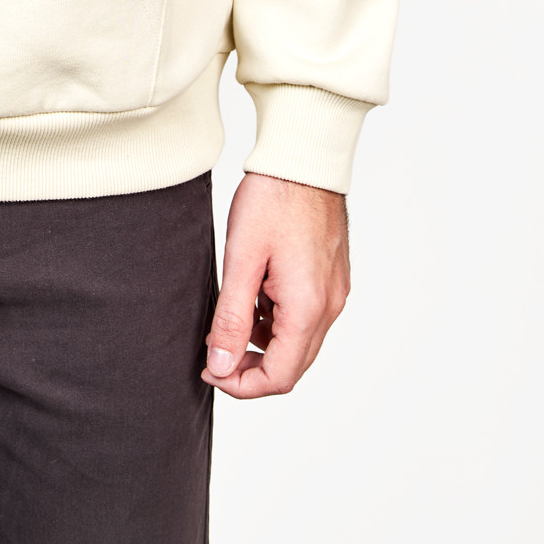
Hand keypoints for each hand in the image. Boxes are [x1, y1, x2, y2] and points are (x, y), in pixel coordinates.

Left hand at [202, 170, 349, 399]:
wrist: (303, 158)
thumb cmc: (272, 199)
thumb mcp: (241, 260)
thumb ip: (232, 319)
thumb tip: (221, 367)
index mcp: (308, 308)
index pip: (279, 377)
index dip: (241, 385)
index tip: (209, 371)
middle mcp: (330, 307)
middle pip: (292, 366)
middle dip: (251, 370)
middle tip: (214, 356)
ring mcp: (334, 292)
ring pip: (299, 343)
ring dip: (264, 344)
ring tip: (231, 317)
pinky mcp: (331, 278)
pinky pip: (305, 317)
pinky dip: (277, 320)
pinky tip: (254, 295)